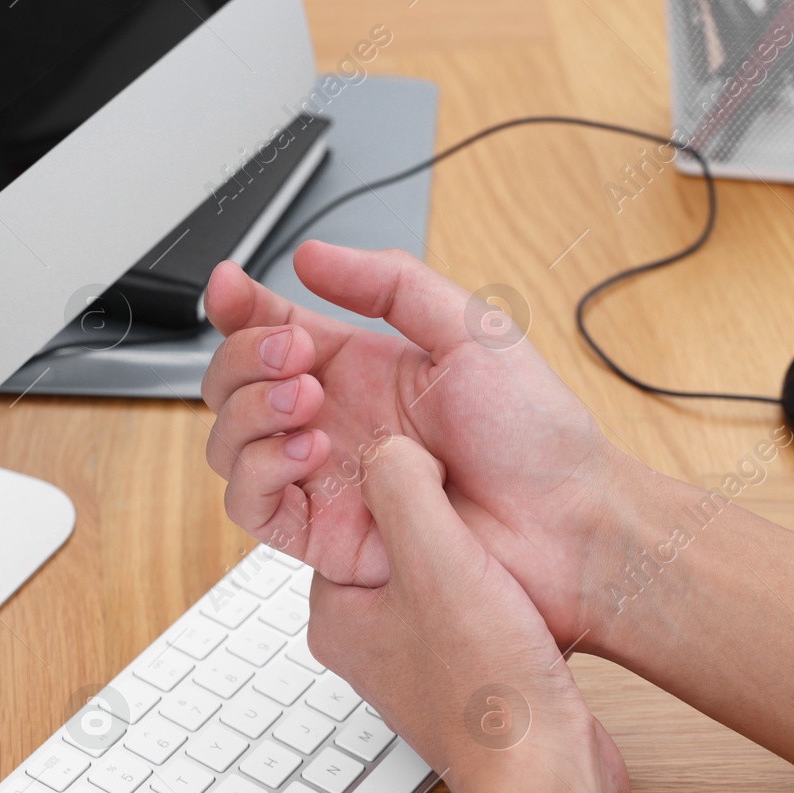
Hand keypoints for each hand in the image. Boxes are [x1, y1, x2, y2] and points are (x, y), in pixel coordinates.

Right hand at [203, 241, 638, 649]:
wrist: (564, 523)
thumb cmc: (535, 435)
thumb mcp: (469, 328)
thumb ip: (388, 283)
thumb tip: (310, 257)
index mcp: (360, 370)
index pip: (271, 331)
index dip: (239, 308)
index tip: (229, 287)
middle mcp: (332, 423)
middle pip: (235, 385)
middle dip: (245, 358)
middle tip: (296, 355)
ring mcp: (323, 480)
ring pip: (229, 443)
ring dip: (251, 411)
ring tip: (308, 403)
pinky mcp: (323, 535)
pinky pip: (250, 505)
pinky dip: (259, 471)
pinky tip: (309, 451)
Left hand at [305, 436, 626, 792]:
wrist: (547, 773)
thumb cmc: (489, 684)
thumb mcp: (438, 556)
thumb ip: (401, 484)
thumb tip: (388, 448)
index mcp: (335, 612)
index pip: (337, 513)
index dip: (379, 474)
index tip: (425, 458)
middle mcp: (366, 638)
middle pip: (385, 535)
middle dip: (423, 503)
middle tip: (460, 485)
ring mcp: (412, 659)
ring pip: (429, 565)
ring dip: (460, 538)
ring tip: (493, 527)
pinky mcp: (461, 672)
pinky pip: (465, 599)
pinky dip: (488, 576)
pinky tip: (515, 571)